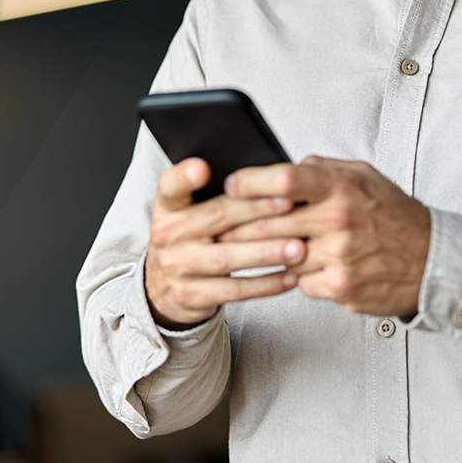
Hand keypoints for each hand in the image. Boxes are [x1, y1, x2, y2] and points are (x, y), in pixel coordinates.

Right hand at [142, 158, 305, 327]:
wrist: (164, 286)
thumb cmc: (190, 239)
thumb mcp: (189, 213)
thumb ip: (217, 196)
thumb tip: (268, 178)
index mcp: (168, 207)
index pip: (171, 186)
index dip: (184, 176)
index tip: (203, 167)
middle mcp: (167, 235)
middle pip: (214, 218)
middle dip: (254, 209)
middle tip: (289, 204)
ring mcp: (177, 267)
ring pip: (226, 258)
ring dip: (265, 253)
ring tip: (297, 248)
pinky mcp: (191, 295)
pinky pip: (234, 290)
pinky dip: (264, 284)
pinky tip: (289, 277)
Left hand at [220, 158, 431, 315]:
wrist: (432, 261)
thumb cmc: (395, 217)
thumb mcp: (365, 177)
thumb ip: (324, 168)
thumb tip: (286, 166)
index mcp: (343, 187)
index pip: (285, 179)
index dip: (251, 182)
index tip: (232, 184)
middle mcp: (339, 220)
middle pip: (269, 222)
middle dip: (237, 225)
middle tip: (218, 224)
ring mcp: (338, 256)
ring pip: (279, 255)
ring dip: (263, 254)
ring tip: (248, 248)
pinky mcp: (339, 287)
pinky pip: (298, 282)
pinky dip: (296, 276)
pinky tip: (302, 268)